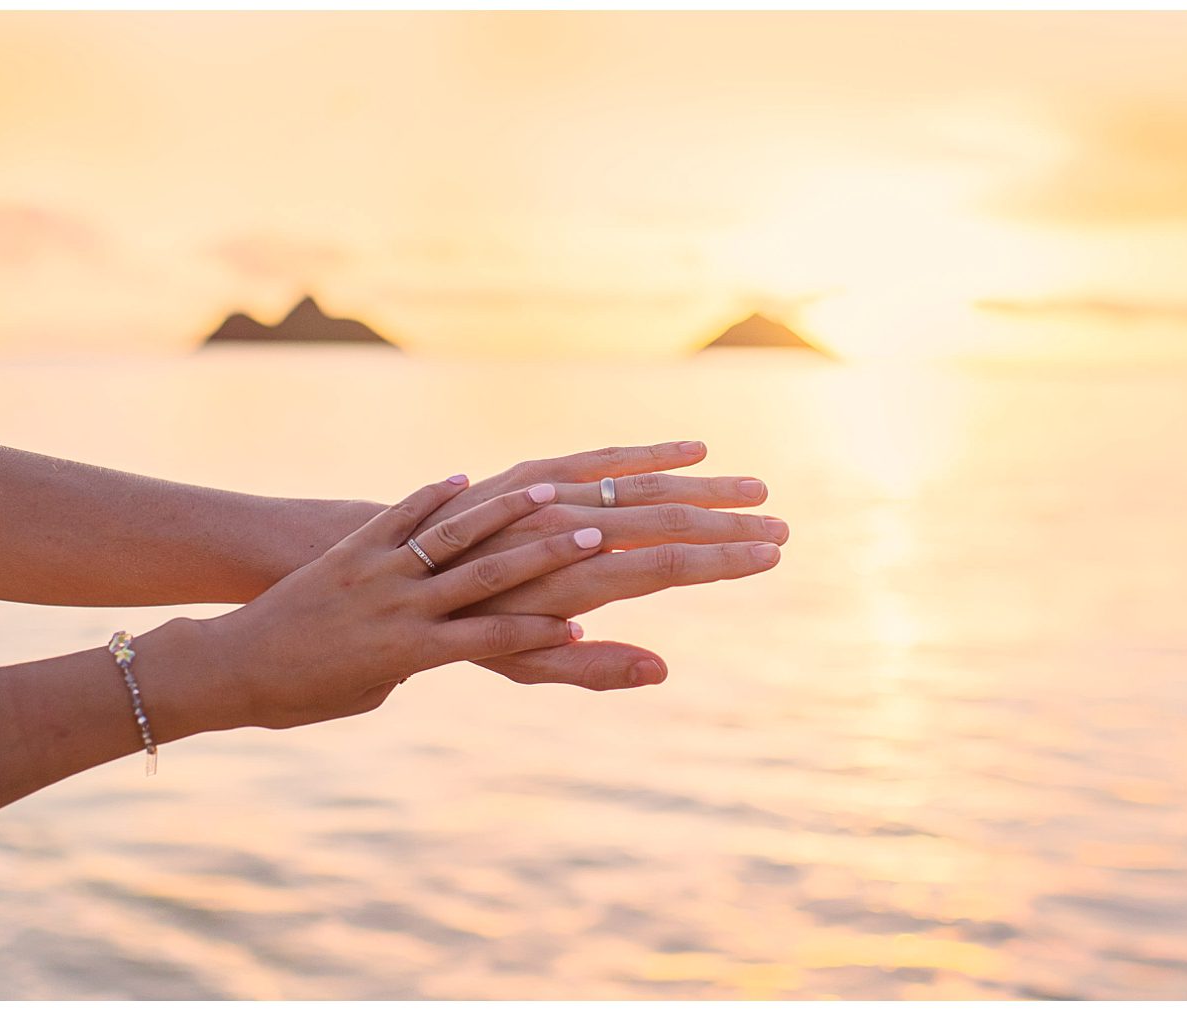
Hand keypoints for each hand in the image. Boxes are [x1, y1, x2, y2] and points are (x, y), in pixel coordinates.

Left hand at [202, 477, 602, 729]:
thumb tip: (443, 648)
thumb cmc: (302, 694)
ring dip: (502, 513)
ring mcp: (377, 570)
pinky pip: (400, 515)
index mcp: (412, 653)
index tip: (584, 622)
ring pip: (452, 536)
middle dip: (546, 556)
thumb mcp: (370, 691)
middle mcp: (402, 606)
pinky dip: (432, 495)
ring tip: (545, 493)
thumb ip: (414, 664)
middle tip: (594, 535)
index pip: (494, 640)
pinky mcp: (351, 547)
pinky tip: (463, 477)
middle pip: (489, 578)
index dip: (542, 632)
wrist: (230, 665)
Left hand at [416, 442, 786, 692]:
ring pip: (643, 483)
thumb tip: (662, 671)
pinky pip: (605, 456)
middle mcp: (564, 531)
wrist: (403, 571)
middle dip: (730, 524)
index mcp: (568, 583)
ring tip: (757, 489)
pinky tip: (696, 449)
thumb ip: (591, 668)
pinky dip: (653, 452)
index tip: (771, 556)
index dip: (723, 561)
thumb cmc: (467, 631)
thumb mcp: (524, 664)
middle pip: (666, 520)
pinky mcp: (538, 468)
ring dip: (706, 484)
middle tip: (783, 528)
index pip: (665, 566)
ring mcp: (552, 494)